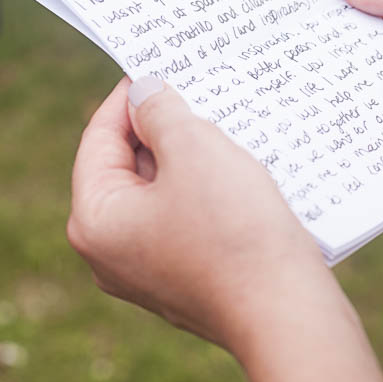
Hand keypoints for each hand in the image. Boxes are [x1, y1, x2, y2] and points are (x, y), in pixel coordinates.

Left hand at [68, 76, 330, 346]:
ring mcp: (148, 272)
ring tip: (224, 128)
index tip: (156, 67)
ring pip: (161, 193)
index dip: (127, 97)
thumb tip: (143, 92)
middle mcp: (110, 254)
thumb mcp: (193, 149)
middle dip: (161, 128)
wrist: (288, 314)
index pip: (98, 139)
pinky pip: (186, 219)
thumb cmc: (234, 232)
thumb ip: (159, 110)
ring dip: (189, 159)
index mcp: (94, 222)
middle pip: (128, 168)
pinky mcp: (185, 280)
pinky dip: (206, 191)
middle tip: (196, 93)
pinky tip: (238, 171)